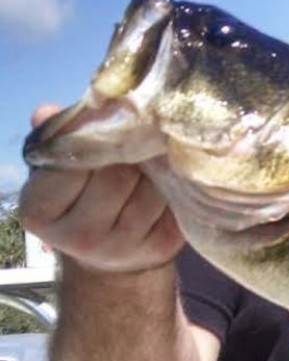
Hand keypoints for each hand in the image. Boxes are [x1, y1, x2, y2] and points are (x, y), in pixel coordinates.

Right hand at [19, 104, 183, 272]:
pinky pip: (174, 202)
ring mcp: (119, 247)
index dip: (95, 137)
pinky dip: (176, 184)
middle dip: (132, 151)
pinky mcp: (158, 248)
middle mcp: (77, 235)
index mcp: (40, 210)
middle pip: (117, 174)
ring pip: (151, 187)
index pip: (74, 161)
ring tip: (152, 159)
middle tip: (139, 137)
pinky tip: (170, 178)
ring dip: (157, 167)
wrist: (109, 248)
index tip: (107, 125)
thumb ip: (57, 137)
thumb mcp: (61, 168)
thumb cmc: (82, 193)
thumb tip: (47, 111)